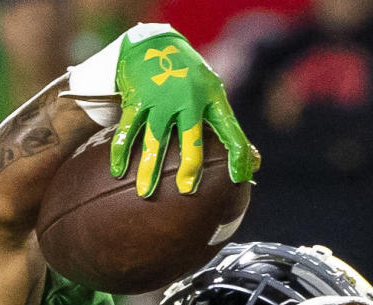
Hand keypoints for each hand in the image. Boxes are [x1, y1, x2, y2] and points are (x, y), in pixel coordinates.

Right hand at [64, 24, 259, 196]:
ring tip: (145, 193)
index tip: (240, 178)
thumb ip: (230, 130)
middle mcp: (188, 99)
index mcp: (212, 100)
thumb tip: (255, 166)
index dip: (239, 155)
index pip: (232, 131)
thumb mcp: (214, 96)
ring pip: (155, 139)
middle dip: (189, 165)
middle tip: (186, 189)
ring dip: (149, 168)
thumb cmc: (191, 79)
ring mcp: (161, 100)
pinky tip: (118, 171)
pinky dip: (121, 152)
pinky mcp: (137, 100)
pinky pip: (128, 130)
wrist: (154, 44)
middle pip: (191, 137)